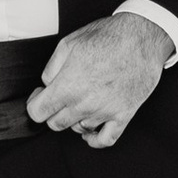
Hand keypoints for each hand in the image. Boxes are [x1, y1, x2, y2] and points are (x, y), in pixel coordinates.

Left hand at [25, 11, 171, 148]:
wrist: (142, 37)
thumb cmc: (108, 36)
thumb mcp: (68, 43)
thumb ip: (51, 68)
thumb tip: (46, 84)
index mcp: (67, 86)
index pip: (37, 112)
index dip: (35, 103)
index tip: (40, 95)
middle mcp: (84, 104)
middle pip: (55, 124)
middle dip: (53, 111)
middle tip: (59, 96)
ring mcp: (104, 112)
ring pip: (78, 129)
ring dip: (75, 119)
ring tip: (80, 102)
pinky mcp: (123, 115)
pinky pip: (105, 140)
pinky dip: (95, 139)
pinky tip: (91, 129)